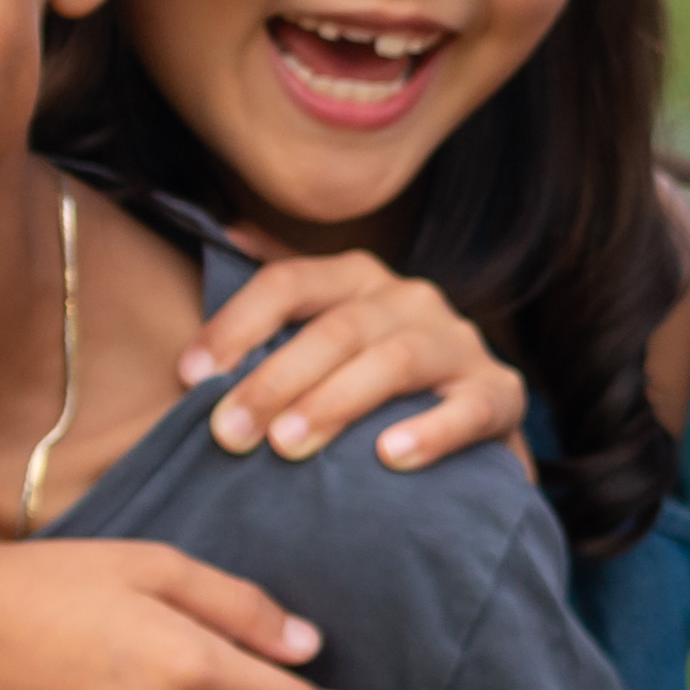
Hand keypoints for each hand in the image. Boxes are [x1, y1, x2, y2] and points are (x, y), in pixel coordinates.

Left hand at [178, 251, 532, 472]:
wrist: (471, 423)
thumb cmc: (371, 383)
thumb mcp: (325, 331)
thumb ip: (281, 294)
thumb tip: (225, 233)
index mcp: (359, 279)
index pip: (289, 282)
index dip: (236, 324)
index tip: (189, 376)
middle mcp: (411, 300)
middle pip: (338, 328)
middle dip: (276, 380)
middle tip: (229, 432)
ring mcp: (459, 344)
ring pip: (395, 362)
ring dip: (335, 403)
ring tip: (288, 447)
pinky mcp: (500, 395)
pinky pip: (468, 408)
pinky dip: (430, 431)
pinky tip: (391, 457)